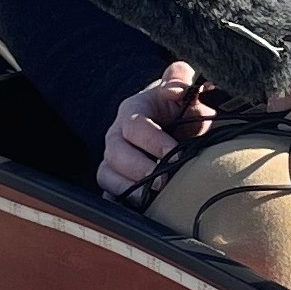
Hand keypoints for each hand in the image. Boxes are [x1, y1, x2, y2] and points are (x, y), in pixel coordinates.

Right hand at [98, 62, 215, 198]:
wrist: (172, 122)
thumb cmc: (178, 106)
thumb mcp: (183, 87)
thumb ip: (180, 78)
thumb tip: (175, 87)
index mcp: (133, 110)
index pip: (135, 126)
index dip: (153, 141)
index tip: (175, 155)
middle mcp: (117, 135)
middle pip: (115, 154)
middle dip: (139, 170)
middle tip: (163, 183)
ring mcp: (113, 159)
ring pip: (107, 175)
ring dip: (128, 190)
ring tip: (150, 200)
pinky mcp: (116, 180)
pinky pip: (109, 194)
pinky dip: (120, 204)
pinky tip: (138, 211)